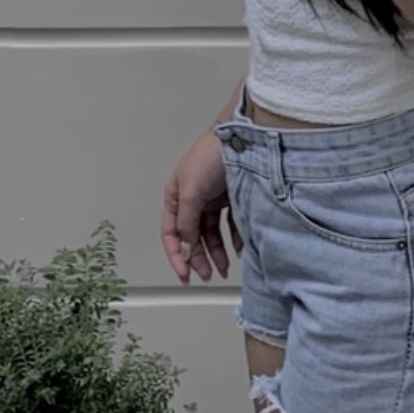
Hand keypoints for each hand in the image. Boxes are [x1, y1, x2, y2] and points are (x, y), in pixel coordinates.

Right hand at [161, 130, 242, 284]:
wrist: (242, 137)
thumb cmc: (211, 154)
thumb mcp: (191, 191)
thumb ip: (186, 221)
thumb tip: (186, 246)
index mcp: (176, 196)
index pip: (171, 234)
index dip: (176, 256)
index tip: (185, 274)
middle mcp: (192, 199)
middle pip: (192, 236)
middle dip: (198, 258)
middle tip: (207, 274)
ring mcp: (212, 199)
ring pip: (211, 233)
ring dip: (217, 252)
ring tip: (223, 267)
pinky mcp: (231, 197)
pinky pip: (230, 225)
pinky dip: (233, 238)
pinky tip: (238, 248)